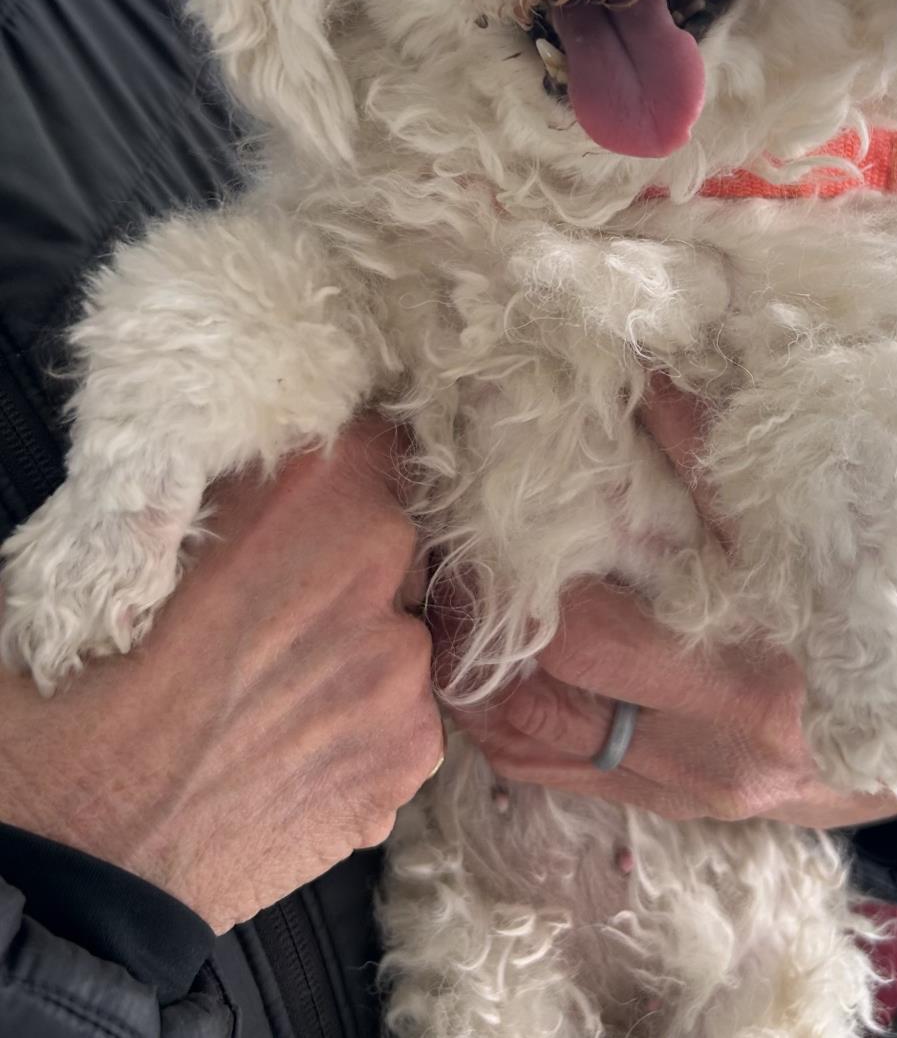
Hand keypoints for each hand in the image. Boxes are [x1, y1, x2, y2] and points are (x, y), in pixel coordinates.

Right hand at [0, 417, 442, 932]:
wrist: (75, 862)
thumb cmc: (76, 697)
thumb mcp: (134, 552)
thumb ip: (223, 500)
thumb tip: (256, 486)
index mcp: (308, 494)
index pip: (376, 444)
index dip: (343, 476)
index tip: (317, 503)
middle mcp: (375, 564)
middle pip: (393, 543)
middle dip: (346, 567)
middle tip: (276, 613)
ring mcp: (402, 663)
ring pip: (399, 634)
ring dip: (357, 652)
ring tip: (274, 698)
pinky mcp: (410, 753)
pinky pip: (402, 716)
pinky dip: (361, 726)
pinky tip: (290, 750)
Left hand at [451, 378, 896, 823]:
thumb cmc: (882, 617)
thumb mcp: (818, 538)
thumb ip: (722, 467)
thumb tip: (643, 382)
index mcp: (750, 682)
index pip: (593, 642)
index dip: (519, 588)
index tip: (476, 528)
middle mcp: (710, 753)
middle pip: (549, 699)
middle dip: (482, 632)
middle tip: (443, 564)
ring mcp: (685, 789)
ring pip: (537, 749)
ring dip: (474, 684)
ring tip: (443, 614)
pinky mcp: (669, 807)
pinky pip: (556, 779)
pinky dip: (502, 730)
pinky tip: (477, 679)